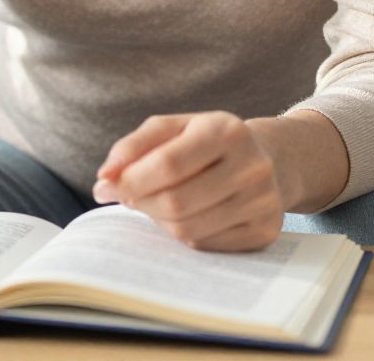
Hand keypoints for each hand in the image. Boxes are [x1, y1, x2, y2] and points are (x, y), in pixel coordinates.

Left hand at [90, 111, 284, 251]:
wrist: (269, 159)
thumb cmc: (206, 142)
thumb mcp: (173, 128)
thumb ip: (133, 147)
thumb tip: (104, 180)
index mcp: (227, 130)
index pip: (168, 164)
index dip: (132, 181)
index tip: (112, 185)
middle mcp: (252, 165)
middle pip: (176, 202)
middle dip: (142, 203)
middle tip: (131, 197)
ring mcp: (263, 201)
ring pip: (188, 229)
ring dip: (160, 221)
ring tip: (159, 204)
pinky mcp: (265, 231)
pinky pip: (206, 245)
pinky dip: (185, 235)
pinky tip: (188, 215)